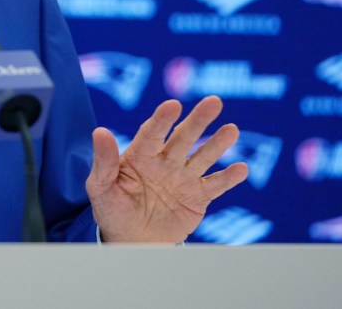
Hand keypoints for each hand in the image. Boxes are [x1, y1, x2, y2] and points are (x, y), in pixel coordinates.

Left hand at [86, 95, 247, 242]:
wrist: (131, 239)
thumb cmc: (112, 209)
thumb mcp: (100, 186)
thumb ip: (104, 161)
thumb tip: (99, 131)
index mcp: (140, 155)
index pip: (152, 132)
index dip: (163, 119)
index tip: (173, 105)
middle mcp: (164, 161)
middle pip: (183, 137)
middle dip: (198, 120)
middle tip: (213, 101)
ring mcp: (182, 178)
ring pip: (203, 156)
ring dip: (217, 144)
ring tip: (232, 130)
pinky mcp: (197, 197)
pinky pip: (215, 185)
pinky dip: (228, 178)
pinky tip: (241, 168)